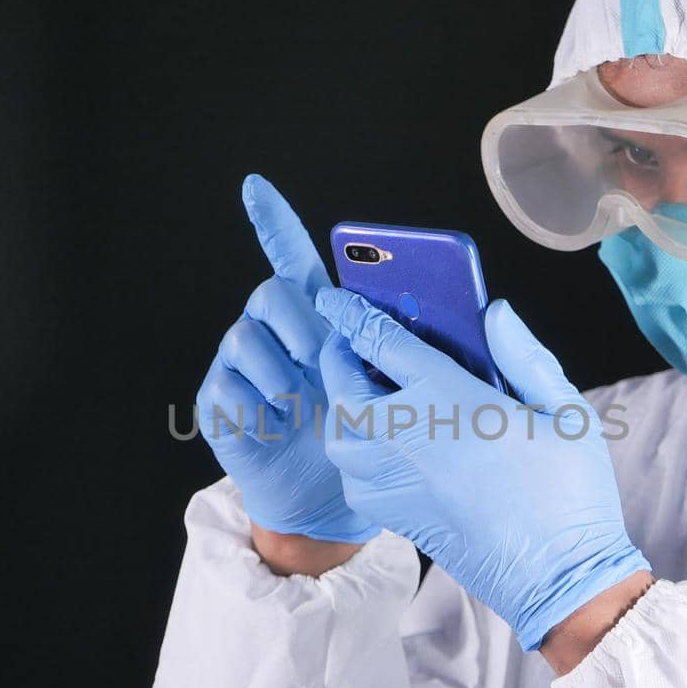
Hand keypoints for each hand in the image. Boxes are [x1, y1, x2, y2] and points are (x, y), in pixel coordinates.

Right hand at [195, 176, 379, 544]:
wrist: (326, 501)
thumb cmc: (362, 438)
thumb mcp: (391, 389)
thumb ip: (407, 349)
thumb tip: (467, 311)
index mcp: (316, 318)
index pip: (290, 256)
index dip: (271, 219)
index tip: (254, 185)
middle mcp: (273, 332)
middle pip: (271, 293)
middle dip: (300, 326)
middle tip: (320, 362)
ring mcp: (242, 365)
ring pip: (245, 336)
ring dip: (281, 373)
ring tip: (299, 405)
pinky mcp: (219, 399)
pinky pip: (228, 384)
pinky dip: (258, 409)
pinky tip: (275, 426)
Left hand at [315, 287, 650, 649]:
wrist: (557, 577)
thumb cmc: (568, 494)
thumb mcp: (565, 409)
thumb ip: (524, 353)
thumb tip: (493, 313)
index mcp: (446, 399)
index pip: (380, 339)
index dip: (353, 312)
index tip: (338, 297)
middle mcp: (405, 436)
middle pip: (344, 381)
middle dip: (342, 354)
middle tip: (356, 340)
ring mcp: (392, 478)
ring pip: (339, 429)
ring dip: (344, 402)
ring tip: (368, 388)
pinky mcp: (392, 513)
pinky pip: (350, 470)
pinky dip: (353, 448)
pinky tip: (384, 441)